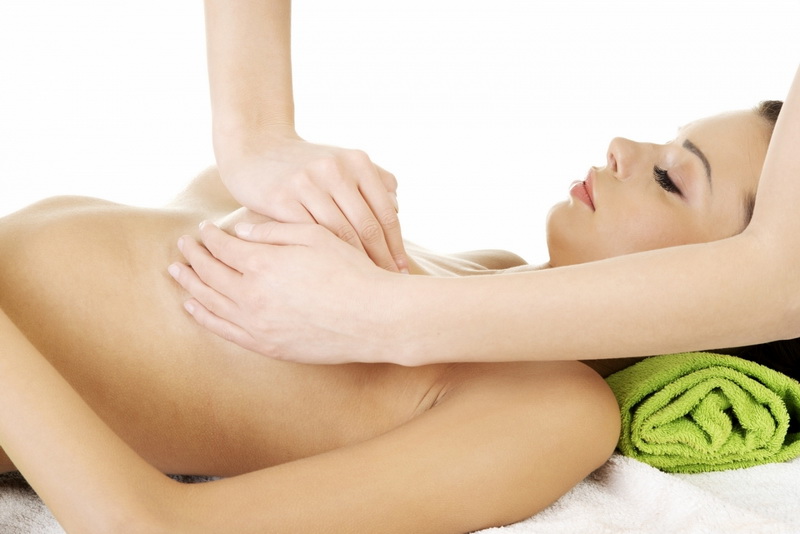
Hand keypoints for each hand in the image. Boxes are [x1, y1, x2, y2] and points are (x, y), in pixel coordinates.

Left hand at [169, 220, 406, 363]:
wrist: (373, 318)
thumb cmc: (351, 272)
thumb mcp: (316, 237)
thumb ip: (274, 233)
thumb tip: (241, 231)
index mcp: (264, 264)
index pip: (222, 247)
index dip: (209, 236)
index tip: (203, 228)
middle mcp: (252, 295)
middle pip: (209, 273)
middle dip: (192, 256)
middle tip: (182, 245)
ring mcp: (256, 324)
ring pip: (209, 302)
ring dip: (189, 284)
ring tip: (176, 272)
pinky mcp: (266, 346)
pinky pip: (223, 330)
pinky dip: (203, 317)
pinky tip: (193, 307)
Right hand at [216, 132, 407, 272]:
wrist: (255, 148)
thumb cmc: (305, 164)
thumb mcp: (341, 162)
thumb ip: (372, 180)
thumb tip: (397, 209)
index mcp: (358, 161)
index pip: (385, 212)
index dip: (396, 245)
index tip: (403, 271)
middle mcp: (336, 169)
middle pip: (366, 226)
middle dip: (381, 260)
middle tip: (388, 286)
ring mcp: (308, 182)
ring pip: (340, 233)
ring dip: (354, 264)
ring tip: (362, 288)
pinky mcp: (281, 197)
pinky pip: (307, 234)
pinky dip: (320, 257)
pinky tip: (326, 275)